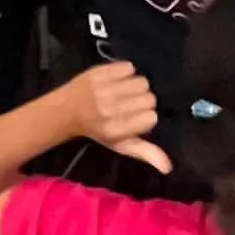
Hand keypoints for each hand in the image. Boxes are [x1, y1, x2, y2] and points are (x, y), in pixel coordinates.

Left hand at [64, 60, 171, 176]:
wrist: (66, 110)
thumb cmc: (98, 130)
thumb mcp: (120, 144)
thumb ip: (145, 153)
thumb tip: (169, 167)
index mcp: (116, 130)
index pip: (151, 118)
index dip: (147, 117)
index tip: (138, 118)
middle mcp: (110, 110)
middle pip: (150, 98)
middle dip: (144, 101)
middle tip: (131, 104)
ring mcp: (104, 90)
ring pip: (142, 82)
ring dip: (137, 86)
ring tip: (126, 91)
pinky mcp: (99, 72)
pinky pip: (129, 67)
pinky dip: (126, 72)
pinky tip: (118, 80)